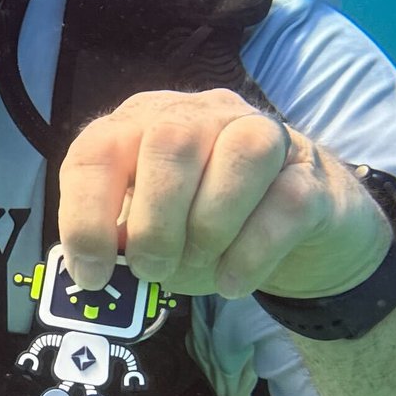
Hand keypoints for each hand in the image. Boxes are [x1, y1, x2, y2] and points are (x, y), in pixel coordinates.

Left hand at [59, 88, 393, 299]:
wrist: (298, 219)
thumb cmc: (207, 223)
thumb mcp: (154, 232)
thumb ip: (123, 244)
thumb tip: (95, 275)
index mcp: (146, 122)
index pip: (99, 150)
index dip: (86, 217)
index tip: (91, 275)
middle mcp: (204, 114)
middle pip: (172, 142)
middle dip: (155, 224)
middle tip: (154, 271)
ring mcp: (263, 134)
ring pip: (239, 156)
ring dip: (208, 229)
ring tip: (200, 269)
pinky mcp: (310, 173)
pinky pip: (284, 203)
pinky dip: (251, 253)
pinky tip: (234, 282)